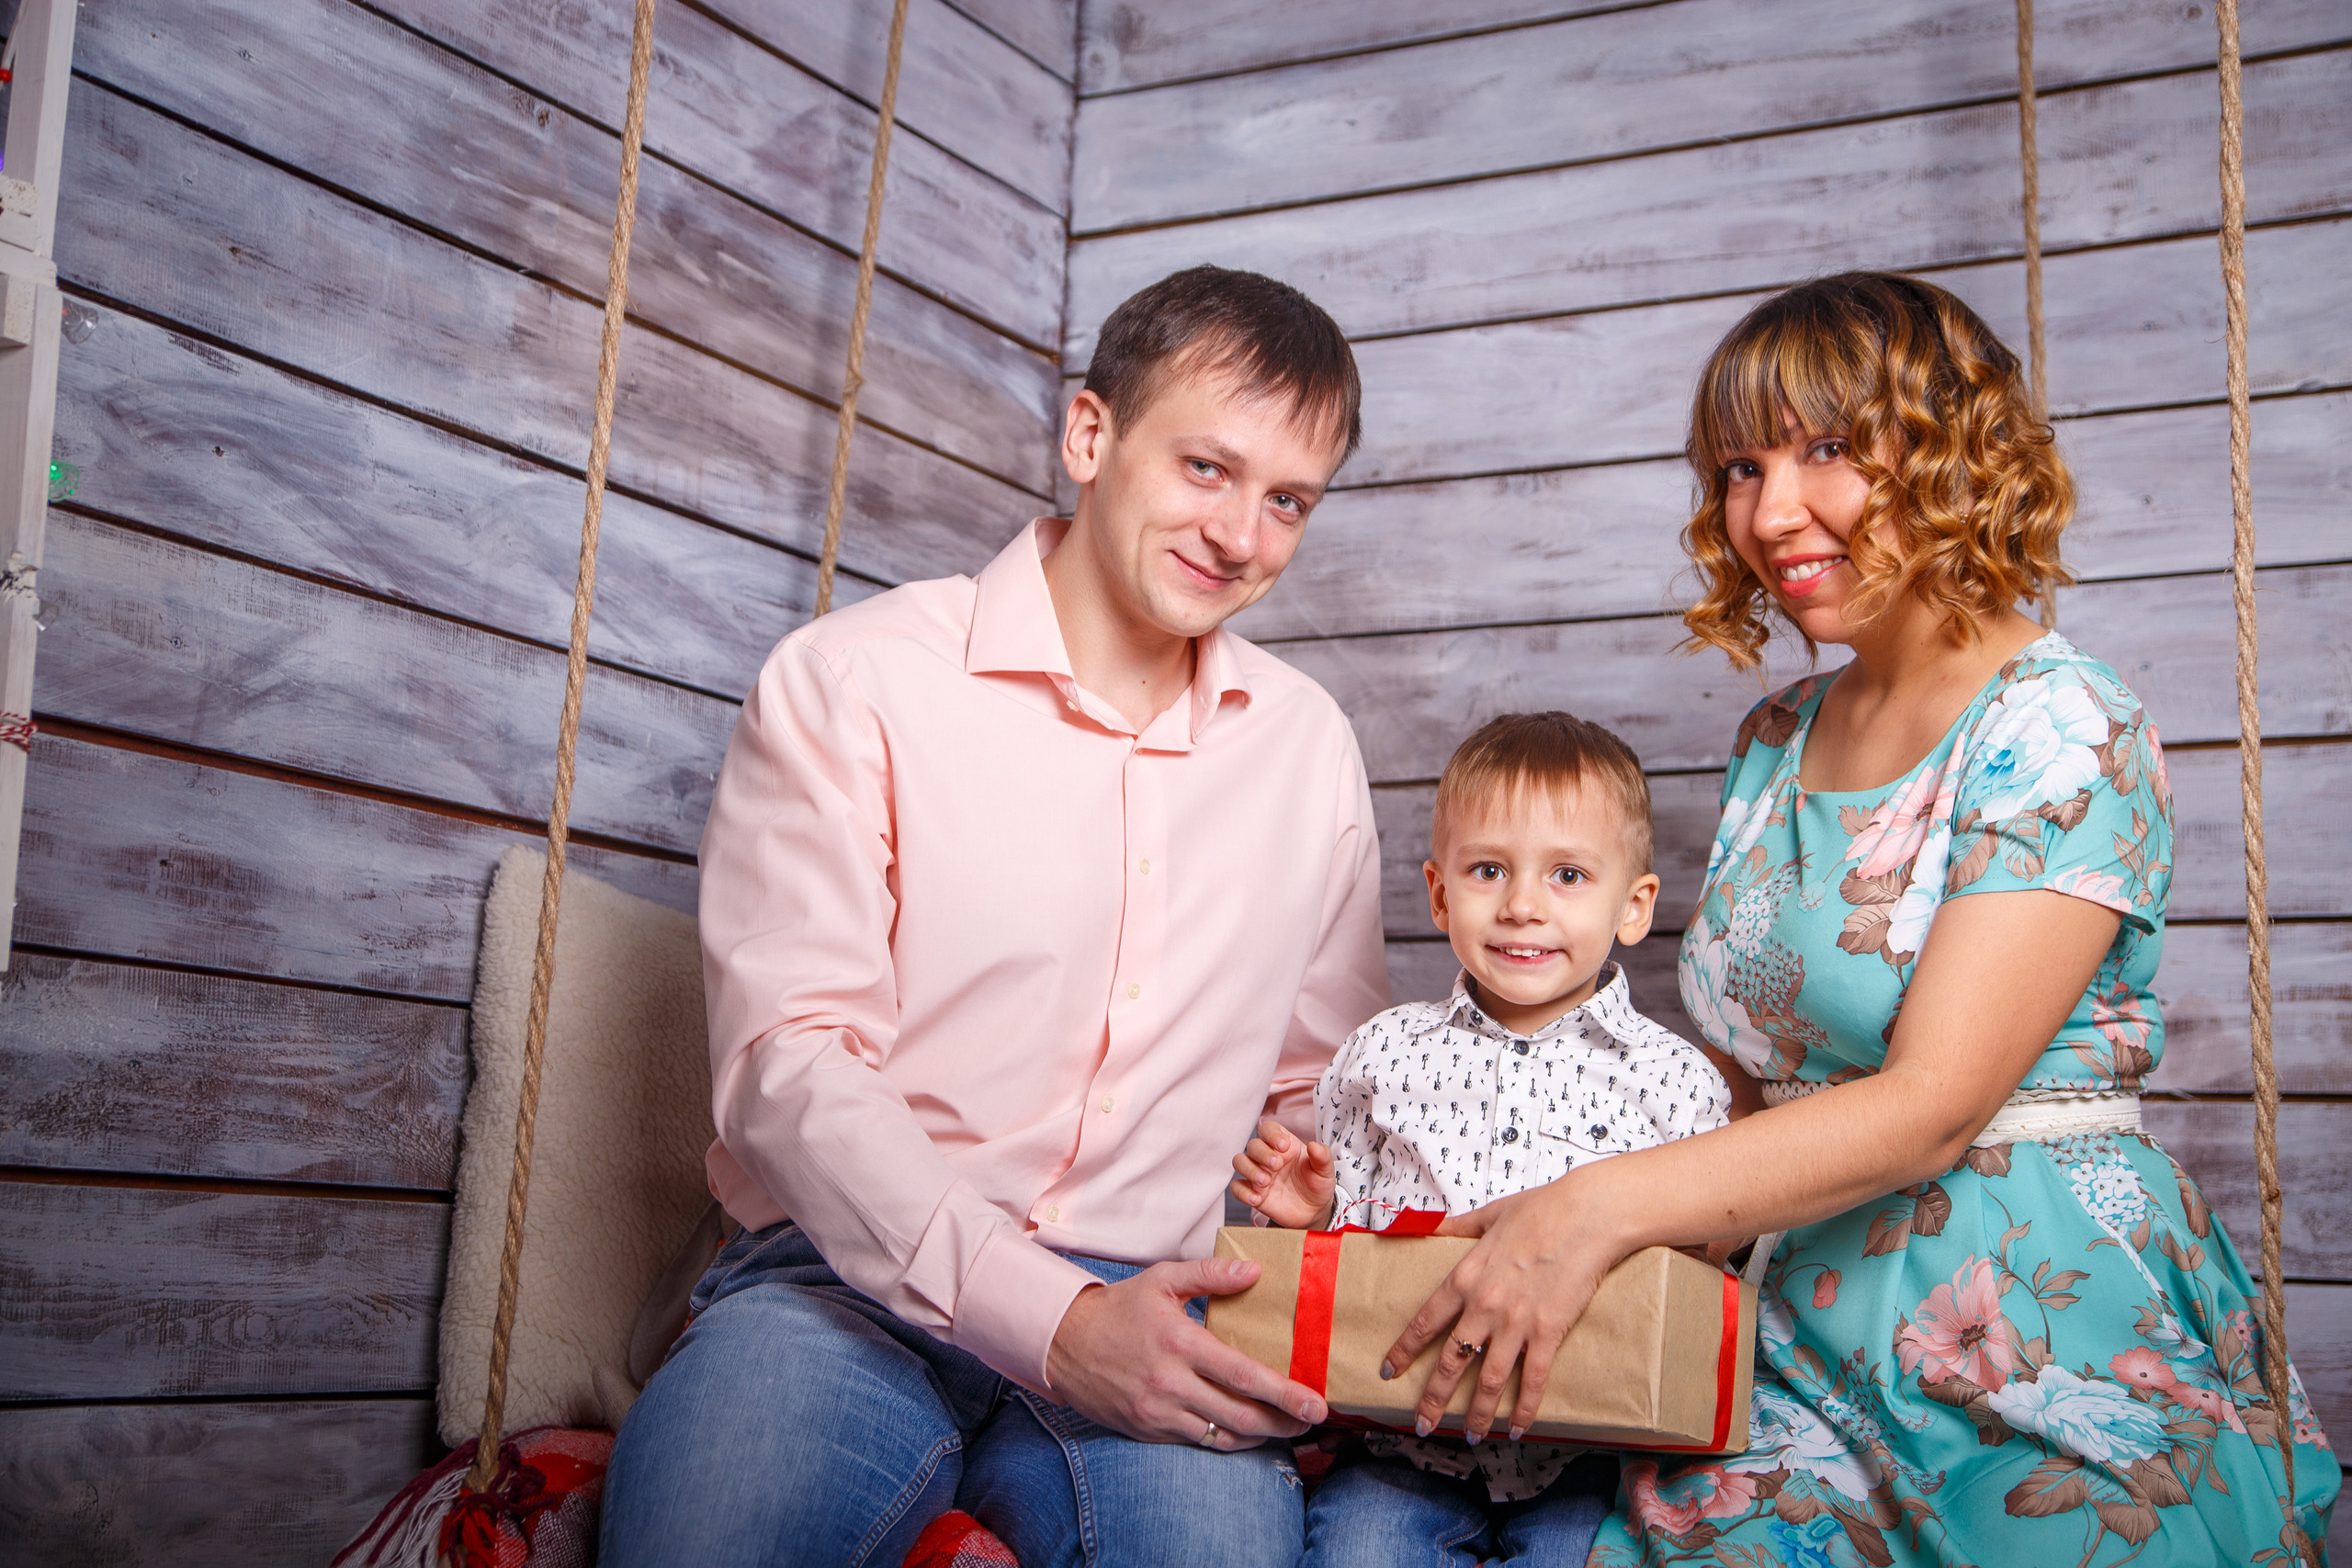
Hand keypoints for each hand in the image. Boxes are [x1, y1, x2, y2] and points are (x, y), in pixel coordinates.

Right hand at [1045, 1256, 1328, 1447]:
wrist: (1064, 1344)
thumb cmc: (1118, 1310)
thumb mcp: (1162, 1281)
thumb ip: (1210, 1274)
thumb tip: (1254, 1271)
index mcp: (1180, 1343)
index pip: (1243, 1374)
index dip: (1284, 1393)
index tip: (1314, 1402)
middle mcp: (1171, 1384)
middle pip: (1240, 1415)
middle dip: (1283, 1423)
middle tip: (1312, 1421)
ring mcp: (1159, 1412)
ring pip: (1222, 1436)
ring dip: (1261, 1436)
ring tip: (1287, 1429)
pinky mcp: (1149, 1430)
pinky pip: (1199, 1441)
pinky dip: (1228, 1439)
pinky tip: (1247, 1431)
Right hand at [1228, 1118, 1336, 1228]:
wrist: (1314, 1212)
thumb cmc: (1317, 1185)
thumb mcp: (1325, 1171)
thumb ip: (1322, 1157)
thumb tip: (1314, 1145)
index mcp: (1284, 1146)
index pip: (1268, 1129)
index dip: (1272, 1134)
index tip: (1283, 1145)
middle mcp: (1268, 1157)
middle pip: (1253, 1145)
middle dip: (1262, 1153)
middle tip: (1277, 1166)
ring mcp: (1259, 1174)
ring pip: (1239, 1161)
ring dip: (1249, 1169)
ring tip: (1266, 1182)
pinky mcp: (1253, 1192)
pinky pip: (1237, 1187)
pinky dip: (1243, 1192)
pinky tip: (1257, 1199)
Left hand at [1382, 1178, 1623, 1444]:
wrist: (1587, 1215)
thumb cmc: (1542, 1210)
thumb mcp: (1488, 1215)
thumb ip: (1456, 1228)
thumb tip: (1432, 1227)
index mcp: (1464, 1277)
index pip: (1424, 1323)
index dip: (1404, 1351)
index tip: (1390, 1371)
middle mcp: (1483, 1306)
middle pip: (1450, 1362)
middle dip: (1432, 1398)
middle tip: (1421, 1423)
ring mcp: (1516, 1323)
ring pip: (1488, 1380)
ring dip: (1476, 1414)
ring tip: (1469, 1437)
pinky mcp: (1548, 1333)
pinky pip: (1532, 1380)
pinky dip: (1523, 1409)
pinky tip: (1517, 1429)